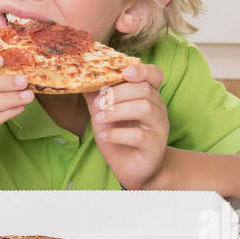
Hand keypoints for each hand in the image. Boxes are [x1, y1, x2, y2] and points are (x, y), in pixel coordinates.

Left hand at [83, 63, 168, 189]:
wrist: (131, 168)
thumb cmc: (119, 137)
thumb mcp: (104, 113)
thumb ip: (97, 96)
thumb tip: (80, 79)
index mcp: (148, 96)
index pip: (155, 74)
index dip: (142, 70)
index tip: (124, 72)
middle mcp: (158, 108)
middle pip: (143, 89)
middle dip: (117, 94)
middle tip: (98, 104)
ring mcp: (159, 126)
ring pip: (144, 108)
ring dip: (116, 111)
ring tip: (99, 119)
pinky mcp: (155, 146)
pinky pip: (139, 135)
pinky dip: (118, 133)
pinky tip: (106, 136)